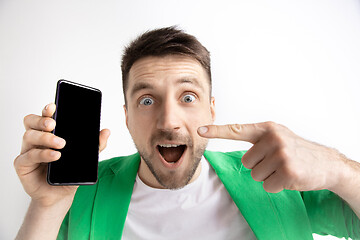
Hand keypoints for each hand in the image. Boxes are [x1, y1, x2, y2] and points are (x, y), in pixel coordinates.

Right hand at [14, 103, 109, 207]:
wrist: (60, 195)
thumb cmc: (69, 172)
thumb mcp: (86, 158)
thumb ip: (96, 145)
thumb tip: (106, 131)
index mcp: (49, 133)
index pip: (45, 116)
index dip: (47, 110)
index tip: (54, 106)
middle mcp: (36, 139)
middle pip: (31, 121)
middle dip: (42, 120)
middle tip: (53, 124)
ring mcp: (28, 151)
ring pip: (29, 136)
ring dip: (46, 138)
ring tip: (61, 144)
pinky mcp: (23, 165)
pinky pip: (28, 156)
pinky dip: (42, 154)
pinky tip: (55, 156)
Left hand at [198, 121, 342, 192]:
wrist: (326, 163)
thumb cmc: (297, 150)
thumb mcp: (278, 136)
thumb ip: (258, 138)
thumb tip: (234, 138)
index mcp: (267, 128)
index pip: (237, 130)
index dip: (217, 131)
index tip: (200, 131)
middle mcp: (273, 138)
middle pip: (246, 162)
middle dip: (259, 167)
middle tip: (277, 163)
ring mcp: (281, 154)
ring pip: (255, 175)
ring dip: (268, 177)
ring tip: (283, 169)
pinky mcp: (288, 171)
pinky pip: (267, 185)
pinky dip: (276, 186)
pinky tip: (289, 177)